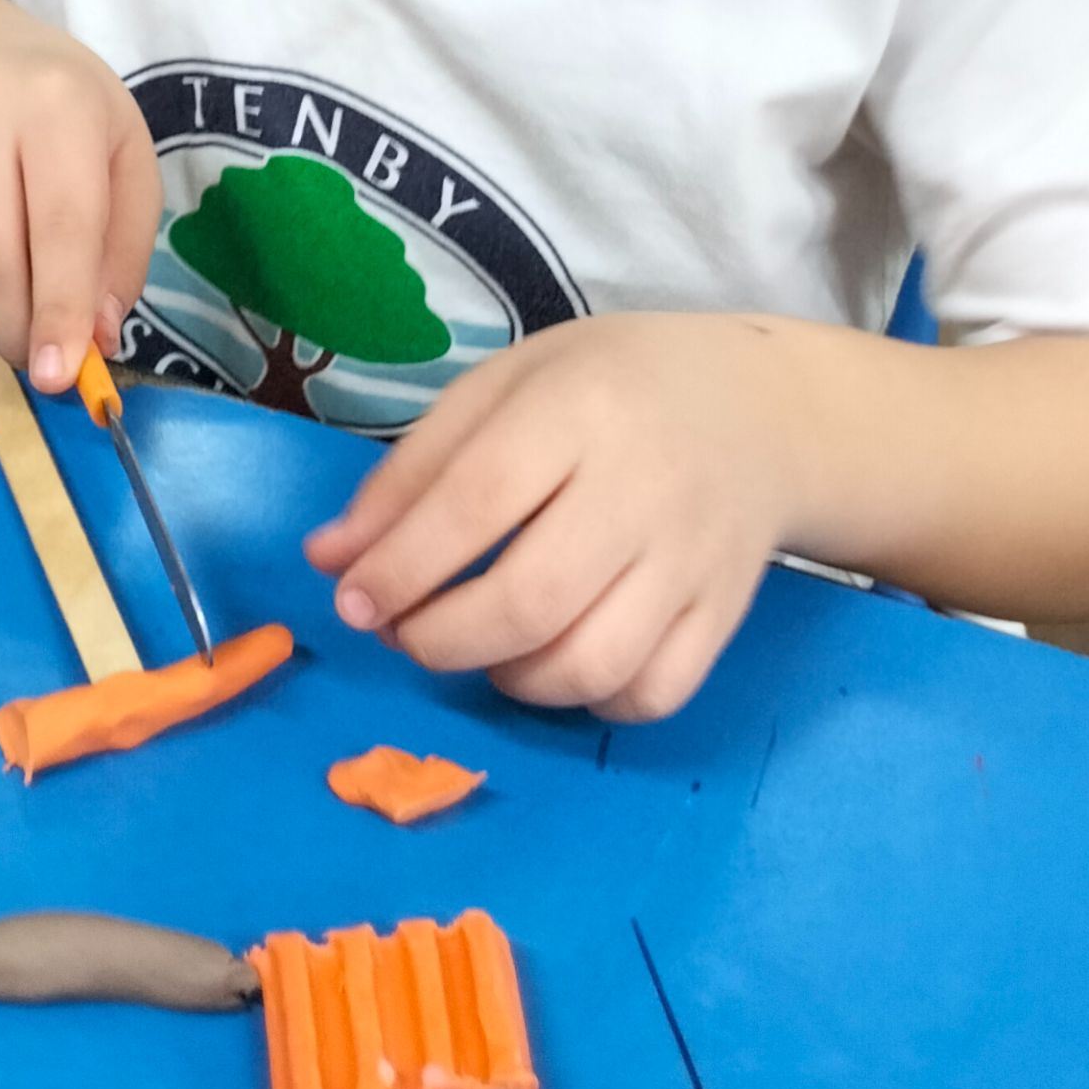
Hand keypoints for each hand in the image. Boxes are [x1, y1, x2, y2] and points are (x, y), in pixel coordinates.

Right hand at [0, 3, 160, 392]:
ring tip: (10, 273)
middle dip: (16, 326)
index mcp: (57, 102)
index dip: (62, 307)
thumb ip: (122, 249)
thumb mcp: (122, 156)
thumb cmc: (60, 110)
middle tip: (38, 357)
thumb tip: (96, 338)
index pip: (61, 222)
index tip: (62, 373)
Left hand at [302, 315, 811, 719]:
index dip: (400, 565)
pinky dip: (586, 702)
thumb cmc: (607, 386)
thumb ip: (413, 471)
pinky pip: (650, 693)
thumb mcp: (504, 388)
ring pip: (591, 664)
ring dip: (507, 678)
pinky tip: (552, 662)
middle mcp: (643, 487)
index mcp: (579, 408)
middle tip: (402, 632)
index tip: (351, 600)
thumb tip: (328, 560)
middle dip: (440, 639)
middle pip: (531, 599)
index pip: (475, 501)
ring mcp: (692, 559)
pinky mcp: (725, 614)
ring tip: (476, 645)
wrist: (759, 407)